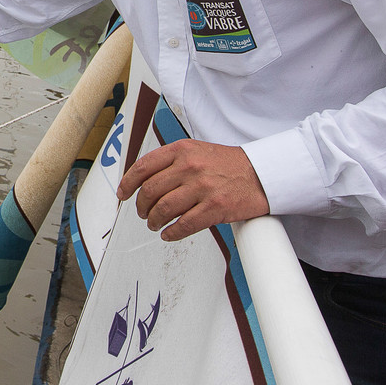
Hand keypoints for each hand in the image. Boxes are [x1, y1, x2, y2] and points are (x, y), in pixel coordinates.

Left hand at [114, 141, 269, 241]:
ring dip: (154, 221)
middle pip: (150, 190)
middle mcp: (189, 167)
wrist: (262, 173)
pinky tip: (169, 234)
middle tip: (143, 213)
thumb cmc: (230, 164)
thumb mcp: (198, 151)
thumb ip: (173, 161)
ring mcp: (202, 187)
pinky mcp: (214, 207)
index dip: (128, 183)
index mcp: (182, 150)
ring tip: (155, 224)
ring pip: (163, 209)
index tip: (123, 194)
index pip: (143, 166)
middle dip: (141, 206)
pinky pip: (183, 225)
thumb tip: (147, 179)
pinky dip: (172, 233)